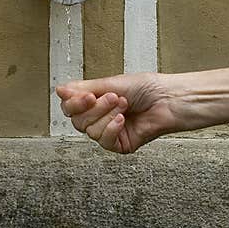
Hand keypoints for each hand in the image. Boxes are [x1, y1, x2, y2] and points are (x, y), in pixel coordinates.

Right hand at [56, 73, 178, 153]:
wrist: (169, 99)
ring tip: (123, 104)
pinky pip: (104, 141)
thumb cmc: (146, 88)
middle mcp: (100, 117)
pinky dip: (112, 128)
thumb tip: (60, 90)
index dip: (73, 103)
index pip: (70, 107)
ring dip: (107, 115)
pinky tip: (123, 120)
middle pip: (78, 121)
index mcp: (95, 101)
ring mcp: (109, 132)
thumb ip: (83, 89)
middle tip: (112, 96)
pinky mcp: (120, 144)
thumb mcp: (110, 83)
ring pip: (90, 131)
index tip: (85, 96)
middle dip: (94, 108)